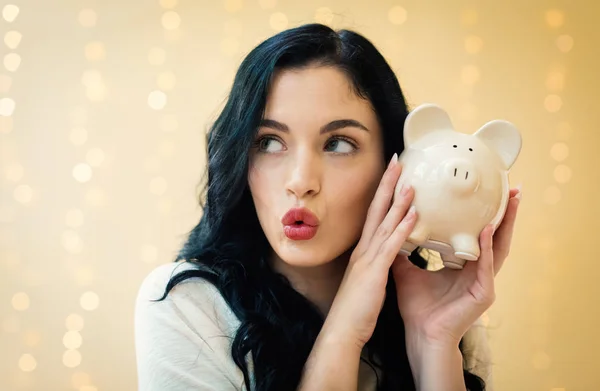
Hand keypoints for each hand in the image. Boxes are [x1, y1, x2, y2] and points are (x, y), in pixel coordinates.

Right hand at [323, 154, 416, 348]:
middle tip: (398, 161)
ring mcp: (367, 259)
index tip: (393, 173)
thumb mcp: (366, 280)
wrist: (342, 329)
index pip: (374, 214)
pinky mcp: (374, 272)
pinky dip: (402, 228)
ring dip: (398, 201)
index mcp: (363, 251)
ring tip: (410, 181)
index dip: (383, 192)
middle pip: (377, 210)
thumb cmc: (355, 308)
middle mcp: (364, 249)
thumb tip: (385, 254)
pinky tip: (413, 215)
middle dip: (388, 184)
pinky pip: (390, 246)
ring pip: (384, 223)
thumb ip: (375, 264)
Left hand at [391, 187, 521, 345]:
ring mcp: (484, 282)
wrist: (420, 333)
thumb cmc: (418, 306)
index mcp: (465, 265)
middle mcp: (479, 271)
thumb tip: (391, 226)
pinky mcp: (483, 293)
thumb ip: (404, 249)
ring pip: (500, 247)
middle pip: (496, 236)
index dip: (486, 214)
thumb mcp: (408, 269)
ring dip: (505, 224)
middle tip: (513, 189)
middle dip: (506, 213)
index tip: (490, 191)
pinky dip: (487, 247)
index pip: (480, 234)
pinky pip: (486, 266)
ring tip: (510, 202)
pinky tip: (486, 230)